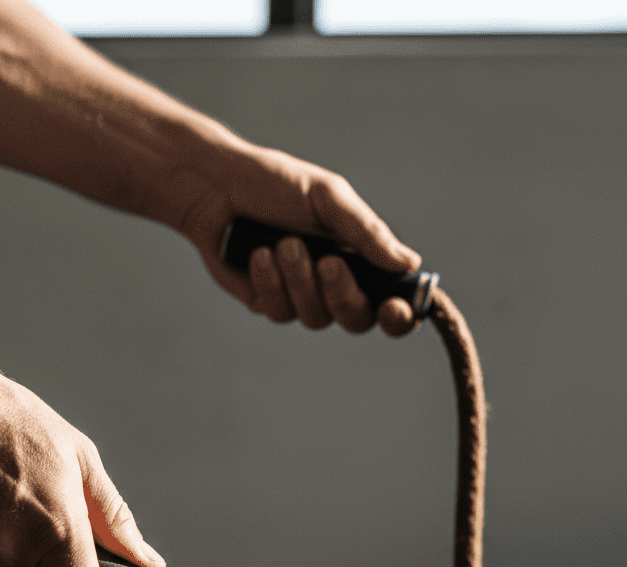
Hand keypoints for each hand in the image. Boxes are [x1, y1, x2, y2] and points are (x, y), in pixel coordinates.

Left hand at [181, 144, 421, 336]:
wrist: (217, 188)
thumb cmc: (277, 186)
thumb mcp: (328, 198)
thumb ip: (367, 233)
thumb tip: (409, 264)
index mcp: (361, 255)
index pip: (392, 298)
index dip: (400, 314)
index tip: (395, 308)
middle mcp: (335, 282)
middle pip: (356, 319)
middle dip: (343, 295)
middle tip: (328, 263)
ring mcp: (301, 296)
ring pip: (316, 318)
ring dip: (300, 280)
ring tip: (282, 243)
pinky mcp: (267, 302)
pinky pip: (279, 311)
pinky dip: (270, 281)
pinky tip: (257, 253)